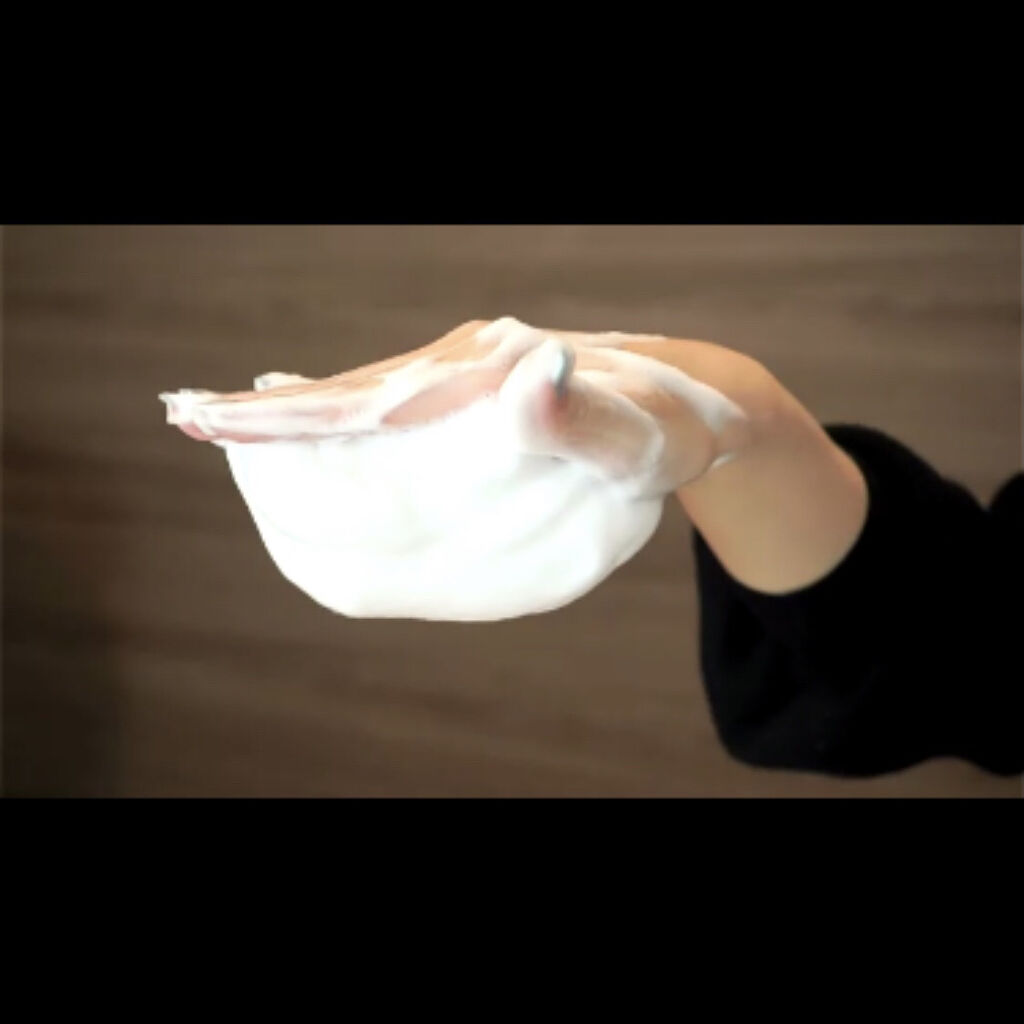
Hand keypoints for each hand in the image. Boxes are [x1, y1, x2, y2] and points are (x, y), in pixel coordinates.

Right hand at [161, 317, 764, 496]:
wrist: (689, 404)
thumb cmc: (667, 427)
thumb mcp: (639, 437)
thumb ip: (580, 420)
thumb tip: (530, 372)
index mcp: (483, 383)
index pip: (368, 403)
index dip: (294, 418)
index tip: (215, 413)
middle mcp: (460, 376)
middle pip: (346, 402)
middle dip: (272, 419)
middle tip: (192, 416)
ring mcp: (462, 387)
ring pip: (361, 407)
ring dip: (297, 421)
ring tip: (232, 424)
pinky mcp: (471, 404)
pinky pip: (391, 420)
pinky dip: (340, 424)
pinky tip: (321, 428)